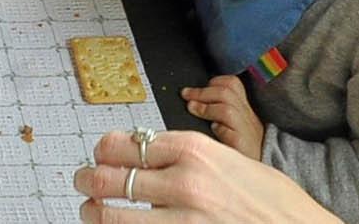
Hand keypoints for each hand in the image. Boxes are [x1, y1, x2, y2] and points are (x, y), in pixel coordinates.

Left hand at [72, 129, 333, 222]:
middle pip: (108, 177)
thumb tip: (149, 157)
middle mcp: (183, 181)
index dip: (103, 151)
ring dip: (93, 213)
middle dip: (87, 180)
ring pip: (111, 215)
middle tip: (83, 183)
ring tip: (91, 211)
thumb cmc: (275, 202)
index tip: (99, 155)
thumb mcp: (231, 162)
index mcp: (193, 149)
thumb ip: (189, 158)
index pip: (122, 144)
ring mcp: (182, 219)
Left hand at [183, 75, 266, 160]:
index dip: (213, 82)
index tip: (196, 89)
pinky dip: (218, 129)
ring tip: (192, 109)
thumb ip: (217, 109)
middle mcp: (247, 118)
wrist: (256, 172)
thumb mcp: (232, 125)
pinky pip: (230, 134)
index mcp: (244, 109)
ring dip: (206, 108)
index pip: (232, 84)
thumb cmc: (241, 149)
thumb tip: (191, 99)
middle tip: (186, 96)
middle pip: (227, 93)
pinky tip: (212, 131)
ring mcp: (246, 132)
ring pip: (227, 110)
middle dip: (202, 92)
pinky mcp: (242, 147)